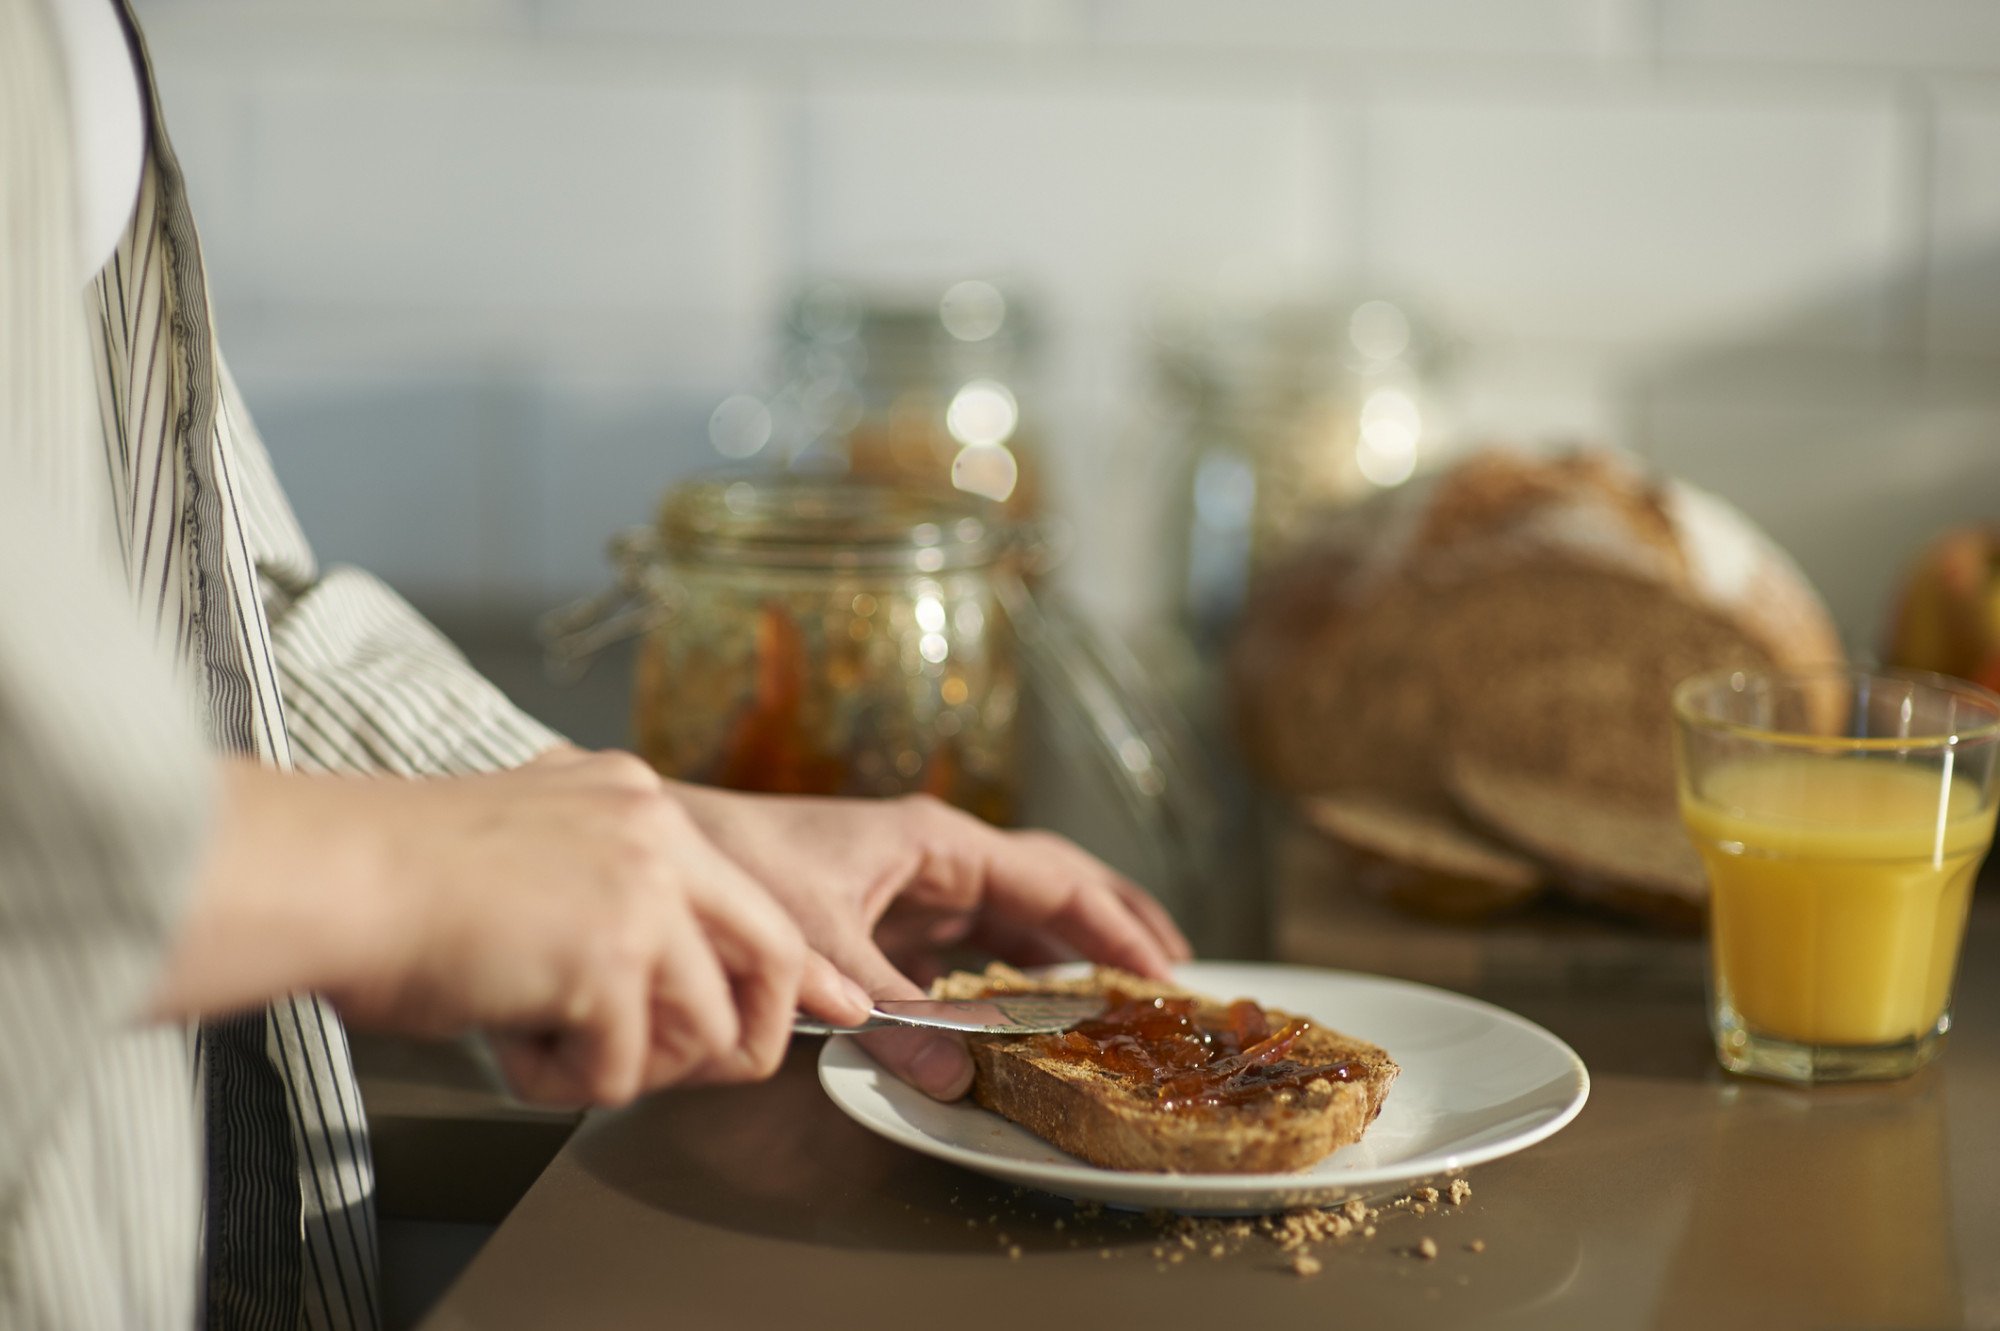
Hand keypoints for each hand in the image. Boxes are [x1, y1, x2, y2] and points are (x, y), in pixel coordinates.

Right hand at [155, 751, 871, 1106]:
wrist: (329, 874)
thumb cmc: (394, 876)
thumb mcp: (527, 841)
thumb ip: (601, 884)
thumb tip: (645, 975)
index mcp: (636, 800)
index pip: (745, 895)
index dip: (777, 973)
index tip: (811, 1013)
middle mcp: (655, 834)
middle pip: (775, 955)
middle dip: (750, 1035)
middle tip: (698, 1068)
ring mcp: (640, 892)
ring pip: (706, 1026)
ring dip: (631, 1066)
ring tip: (551, 1046)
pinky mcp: (608, 957)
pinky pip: (625, 1070)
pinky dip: (568, 1083)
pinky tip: (513, 1047)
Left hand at [667, 784, 1192, 1099]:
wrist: (672, 845)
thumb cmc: (742, 867)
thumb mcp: (824, 947)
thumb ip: (896, 1015)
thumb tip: (961, 1079)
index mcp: (938, 841)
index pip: (1052, 881)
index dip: (1111, 927)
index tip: (1160, 971)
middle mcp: (938, 854)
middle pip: (1051, 881)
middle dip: (1113, 921)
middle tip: (1170, 971)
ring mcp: (916, 881)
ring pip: (1016, 908)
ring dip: (1069, 943)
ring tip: (1124, 982)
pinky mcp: (890, 911)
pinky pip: (973, 936)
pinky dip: (1012, 965)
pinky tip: (1032, 1001)